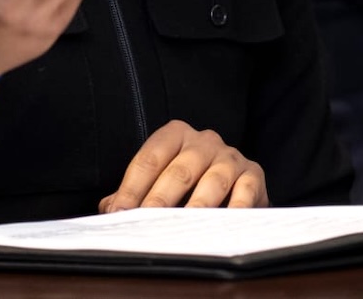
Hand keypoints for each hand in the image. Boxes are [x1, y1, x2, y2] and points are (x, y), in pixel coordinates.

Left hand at [99, 120, 267, 211]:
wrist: (236, 182)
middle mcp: (204, 140)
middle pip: (179, 170)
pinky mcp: (253, 174)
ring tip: (183, 227)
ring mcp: (230, 156)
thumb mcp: (159, 180)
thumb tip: (109, 210)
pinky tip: (222, 226)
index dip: (132, 187)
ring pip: (212, 180)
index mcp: (175, 135)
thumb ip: (133, 193)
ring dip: (196, 206)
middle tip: (146, 222)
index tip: (119, 212)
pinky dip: (234, 209)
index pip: (149, 159)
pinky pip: (245, 191)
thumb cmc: (189, 182)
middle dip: (159, 199)